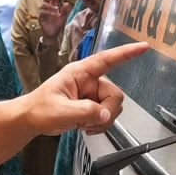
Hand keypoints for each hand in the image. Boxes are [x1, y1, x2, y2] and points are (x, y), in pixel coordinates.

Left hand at [25, 41, 147, 136]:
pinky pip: (107, 116)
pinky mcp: (92, 106)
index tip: (144, 47)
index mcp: (80, 73)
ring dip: (101, 121)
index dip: (127, 53)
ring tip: (82, 124)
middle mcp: (89, 81)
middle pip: (115, 95)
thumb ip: (86, 112)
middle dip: (106, 112)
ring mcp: (91, 95)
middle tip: (89, 122)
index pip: (107, 60)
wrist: (31, 121)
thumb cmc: (39, 110)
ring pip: (113, 108)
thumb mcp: (61, 111)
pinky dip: (99, 125)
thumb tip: (106, 115)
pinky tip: (84, 127)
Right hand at [38, 0, 66, 39]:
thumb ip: (65, 11)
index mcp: (52, 7)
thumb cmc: (57, 25)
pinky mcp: (40, 18)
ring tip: (57, 9)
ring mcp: (43, 13)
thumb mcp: (63, 17)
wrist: (53, 34)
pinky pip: (41, 13)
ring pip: (42, 5)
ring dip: (50, 5)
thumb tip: (67, 3)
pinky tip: (54, 14)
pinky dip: (48, 12)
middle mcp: (46, 8)